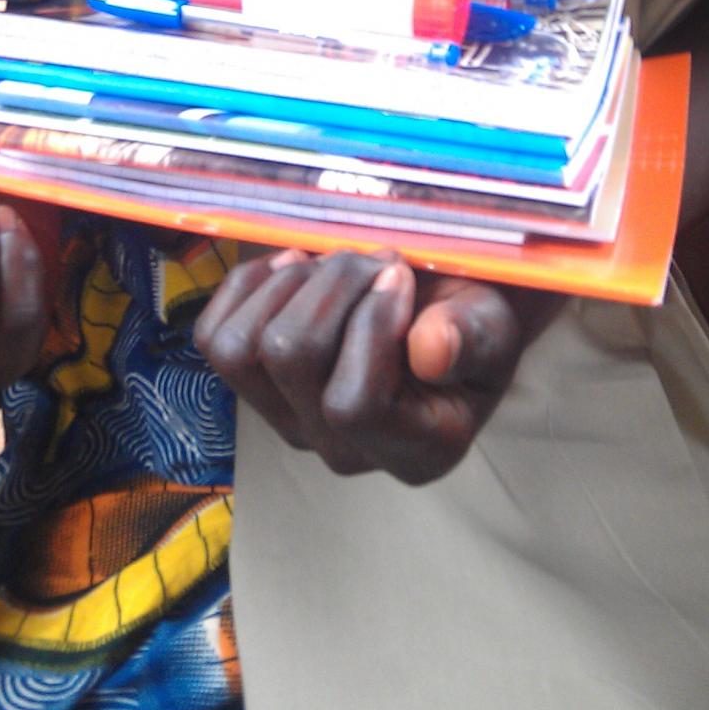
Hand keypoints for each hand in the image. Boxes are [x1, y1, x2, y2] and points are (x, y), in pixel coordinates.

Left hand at [195, 248, 552, 485]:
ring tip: (339, 263)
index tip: (401, 274)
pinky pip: (214, 338)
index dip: (370, 323)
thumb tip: (430, 350)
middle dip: (334, 283)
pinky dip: (250, 286)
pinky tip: (297, 267)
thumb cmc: (471, 321)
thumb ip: (473, 337)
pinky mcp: (254, 388)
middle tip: (377, 257)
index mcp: (415, 452)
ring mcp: (290, 423)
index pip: (355, 404)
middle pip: (292, 357)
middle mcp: (343, 451)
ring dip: (293, 283)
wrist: (443, 312)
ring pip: (244, 348)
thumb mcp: (494, 325)